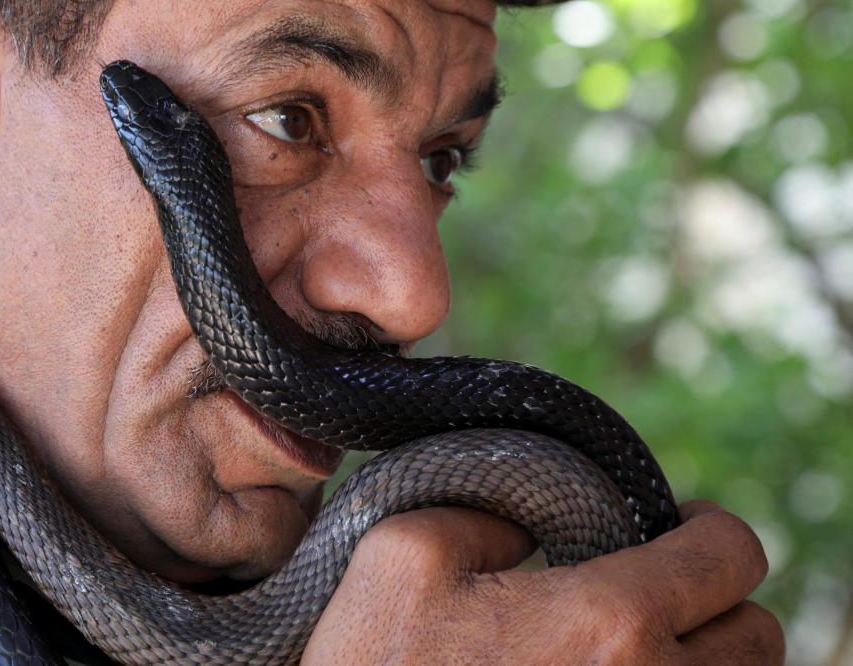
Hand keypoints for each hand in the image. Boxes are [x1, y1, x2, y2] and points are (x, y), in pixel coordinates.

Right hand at [301, 500, 784, 664]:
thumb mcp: (401, 555)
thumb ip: (480, 510)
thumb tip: (528, 521)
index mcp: (609, 621)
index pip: (731, 556)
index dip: (710, 526)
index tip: (682, 522)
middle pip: (759, 634)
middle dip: (713, 598)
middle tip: (657, 588)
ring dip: (703, 659)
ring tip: (638, 644)